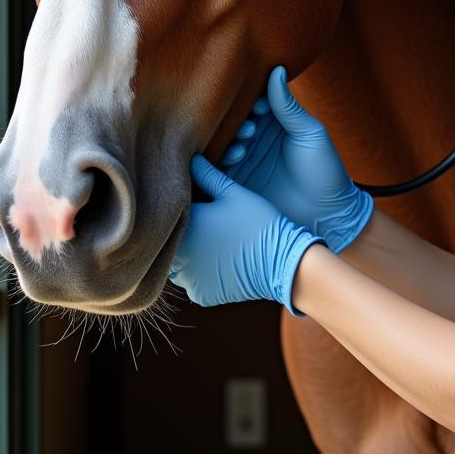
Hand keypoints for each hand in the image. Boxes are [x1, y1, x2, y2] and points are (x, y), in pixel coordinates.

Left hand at [169, 154, 322, 313]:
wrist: (283, 262)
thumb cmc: (258, 221)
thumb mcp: (234, 193)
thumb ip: (207, 175)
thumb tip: (191, 158)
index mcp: (185, 225)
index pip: (170, 211)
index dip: (181, 204)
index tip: (195, 201)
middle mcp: (179, 256)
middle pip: (170, 239)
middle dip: (183, 230)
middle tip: (203, 222)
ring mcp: (189, 279)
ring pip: (178, 262)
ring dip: (188, 253)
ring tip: (210, 241)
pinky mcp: (201, 295)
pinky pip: (192, 280)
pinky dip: (201, 272)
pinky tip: (220, 260)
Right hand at [220, 66, 373, 254]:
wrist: (326, 216)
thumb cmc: (324, 170)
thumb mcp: (309, 133)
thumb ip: (288, 106)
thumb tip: (276, 69)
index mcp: (276, 121)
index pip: (255, 101)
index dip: (252, 99)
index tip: (258, 105)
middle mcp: (256, 137)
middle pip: (235, 120)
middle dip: (237, 120)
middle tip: (250, 128)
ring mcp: (244, 159)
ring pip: (224, 141)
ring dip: (230, 139)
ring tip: (244, 144)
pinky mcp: (235, 181)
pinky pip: (218, 166)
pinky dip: (220, 158)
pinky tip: (233, 156)